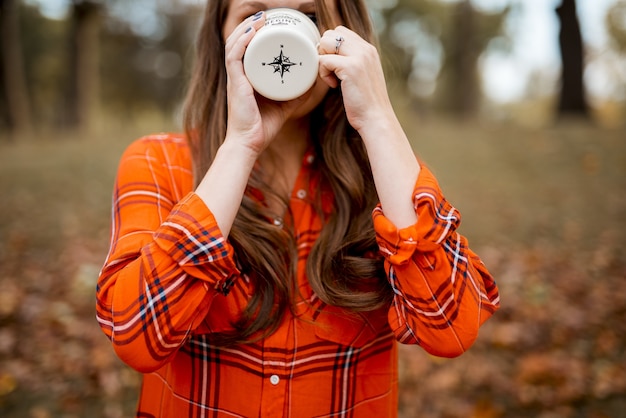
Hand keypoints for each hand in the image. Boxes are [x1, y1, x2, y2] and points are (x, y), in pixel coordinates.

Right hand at [223, 12, 310, 154]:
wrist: (250, 144)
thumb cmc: (263, 127)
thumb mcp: (285, 105)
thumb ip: (298, 92)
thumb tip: (315, 80)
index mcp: (247, 78)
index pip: (247, 50)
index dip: (255, 35)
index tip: (270, 24)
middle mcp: (239, 75)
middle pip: (239, 42)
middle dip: (251, 26)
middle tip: (266, 17)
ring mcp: (235, 78)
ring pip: (235, 45)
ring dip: (246, 28)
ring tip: (260, 19)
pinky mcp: (235, 83)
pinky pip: (234, 57)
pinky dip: (241, 41)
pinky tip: (251, 32)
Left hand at [318, 26, 394, 132]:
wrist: (376, 119)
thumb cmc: (366, 103)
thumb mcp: (362, 76)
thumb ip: (352, 62)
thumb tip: (330, 57)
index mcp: (368, 50)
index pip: (341, 32)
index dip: (331, 48)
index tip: (334, 67)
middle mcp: (365, 49)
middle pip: (331, 33)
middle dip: (324, 51)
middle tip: (330, 71)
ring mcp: (359, 57)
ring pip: (326, 42)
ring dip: (322, 59)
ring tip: (331, 77)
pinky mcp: (350, 68)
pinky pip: (323, 60)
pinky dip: (323, 73)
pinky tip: (333, 85)